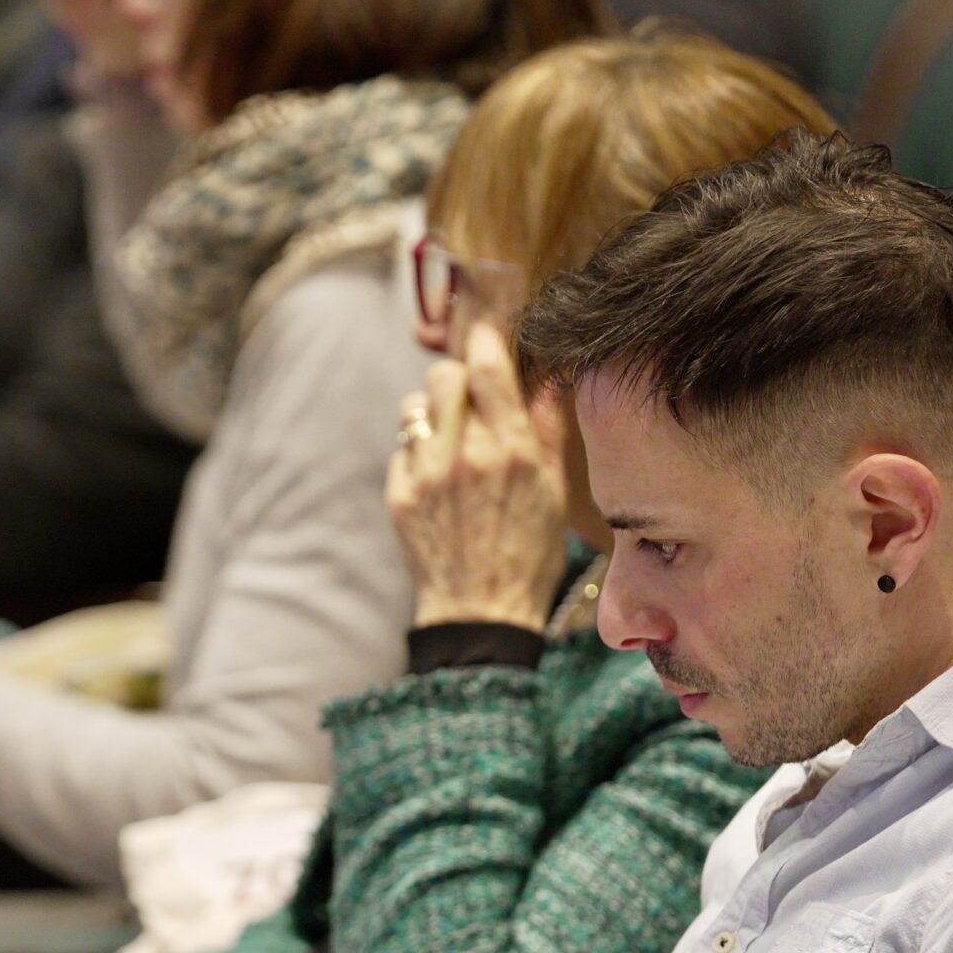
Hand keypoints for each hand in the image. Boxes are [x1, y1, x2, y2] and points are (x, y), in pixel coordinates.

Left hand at [387, 321, 569, 632]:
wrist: (480, 613)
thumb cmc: (528, 556)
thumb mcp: (553, 493)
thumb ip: (547, 432)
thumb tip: (548, 383)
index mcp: (511, 450)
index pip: (487, 369)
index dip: (483, 344)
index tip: (483, 339)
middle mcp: (466, 455)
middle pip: (444, 377)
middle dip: (456, 379)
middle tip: (467, 397)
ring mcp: (427, 474)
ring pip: (415, 407)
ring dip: (432, 414)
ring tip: (449, 439)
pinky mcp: (400, 495)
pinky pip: (402, 449)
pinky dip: (417, 455)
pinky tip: (437, 479)